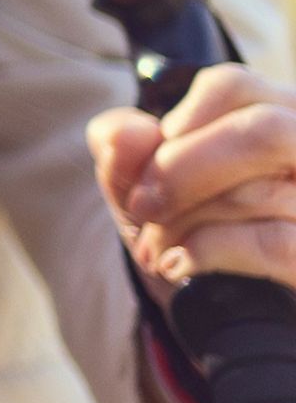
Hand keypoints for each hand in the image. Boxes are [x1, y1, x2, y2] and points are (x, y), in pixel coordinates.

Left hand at [96, 63, 295, 302]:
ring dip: (185, 223)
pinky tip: (178, 265)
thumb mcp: (150, 186)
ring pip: (260, 191)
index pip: (236, 86)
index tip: (146, 165)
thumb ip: (123, 149)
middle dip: (181, 170)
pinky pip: (276, 243)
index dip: (180, 121)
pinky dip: (211, 252)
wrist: (231, 316)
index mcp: (281, 118)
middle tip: (140, 208)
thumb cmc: (194, 232)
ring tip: (154, 250)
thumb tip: (128, 134)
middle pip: (259, 131)